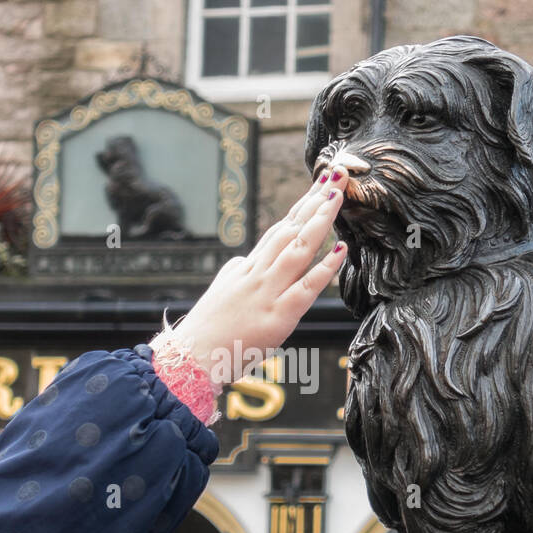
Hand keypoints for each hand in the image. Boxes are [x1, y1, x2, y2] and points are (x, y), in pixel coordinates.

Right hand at [152, 164, 347, 386]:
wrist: (192, 358)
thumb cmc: (208, 330)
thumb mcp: (222, 291)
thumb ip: (238, 273)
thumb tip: (247, 260)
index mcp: (246, 267)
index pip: (279, 228)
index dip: (301, 205)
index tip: (320, 183)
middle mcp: (257, 274)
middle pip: (289, 229)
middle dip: (314, 200)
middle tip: (336, 175)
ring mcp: (267, 293)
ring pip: (297, 249)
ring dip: (319, 221)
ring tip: (337, 197)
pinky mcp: (277, 317)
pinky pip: (306, 288)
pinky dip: (324, 268)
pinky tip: (340, 249)